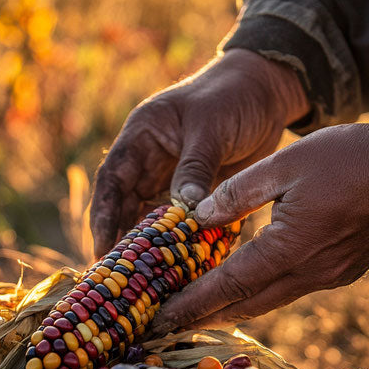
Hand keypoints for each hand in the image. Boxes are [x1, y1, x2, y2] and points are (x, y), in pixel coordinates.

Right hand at [90, 49, 308, 256]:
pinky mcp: (199, 189)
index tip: (102, 249)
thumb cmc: (233, 96)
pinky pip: (184, 219)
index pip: (113, 180)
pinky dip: (184, 239)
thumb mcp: (210, 129)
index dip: (104, 216)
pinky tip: (185, 262)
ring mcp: (175, 176)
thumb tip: (183, 212)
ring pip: (155, 216)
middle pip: (129, 205)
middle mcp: (152, 160)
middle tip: (125, 276)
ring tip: (152, 277)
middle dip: (125, 238)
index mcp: (143, 137)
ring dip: (154, 244)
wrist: (266, 92)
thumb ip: (194, 169)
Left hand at [152, 118, 368, 331]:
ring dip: (232, 307)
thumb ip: (239, 191)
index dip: (193, 304)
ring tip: (200, 309)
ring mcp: (329, 275)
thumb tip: (201, 217)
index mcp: (291, 246)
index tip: (163, 318)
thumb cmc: (349, 158)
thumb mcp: (285, 163)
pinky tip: (246, 283)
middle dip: (206, 316)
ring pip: (268, 300)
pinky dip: (260, 291)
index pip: (230, 285)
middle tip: (171, 323)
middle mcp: (310, 272)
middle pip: (247, 305)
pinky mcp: (341, 270)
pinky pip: (289, 289)